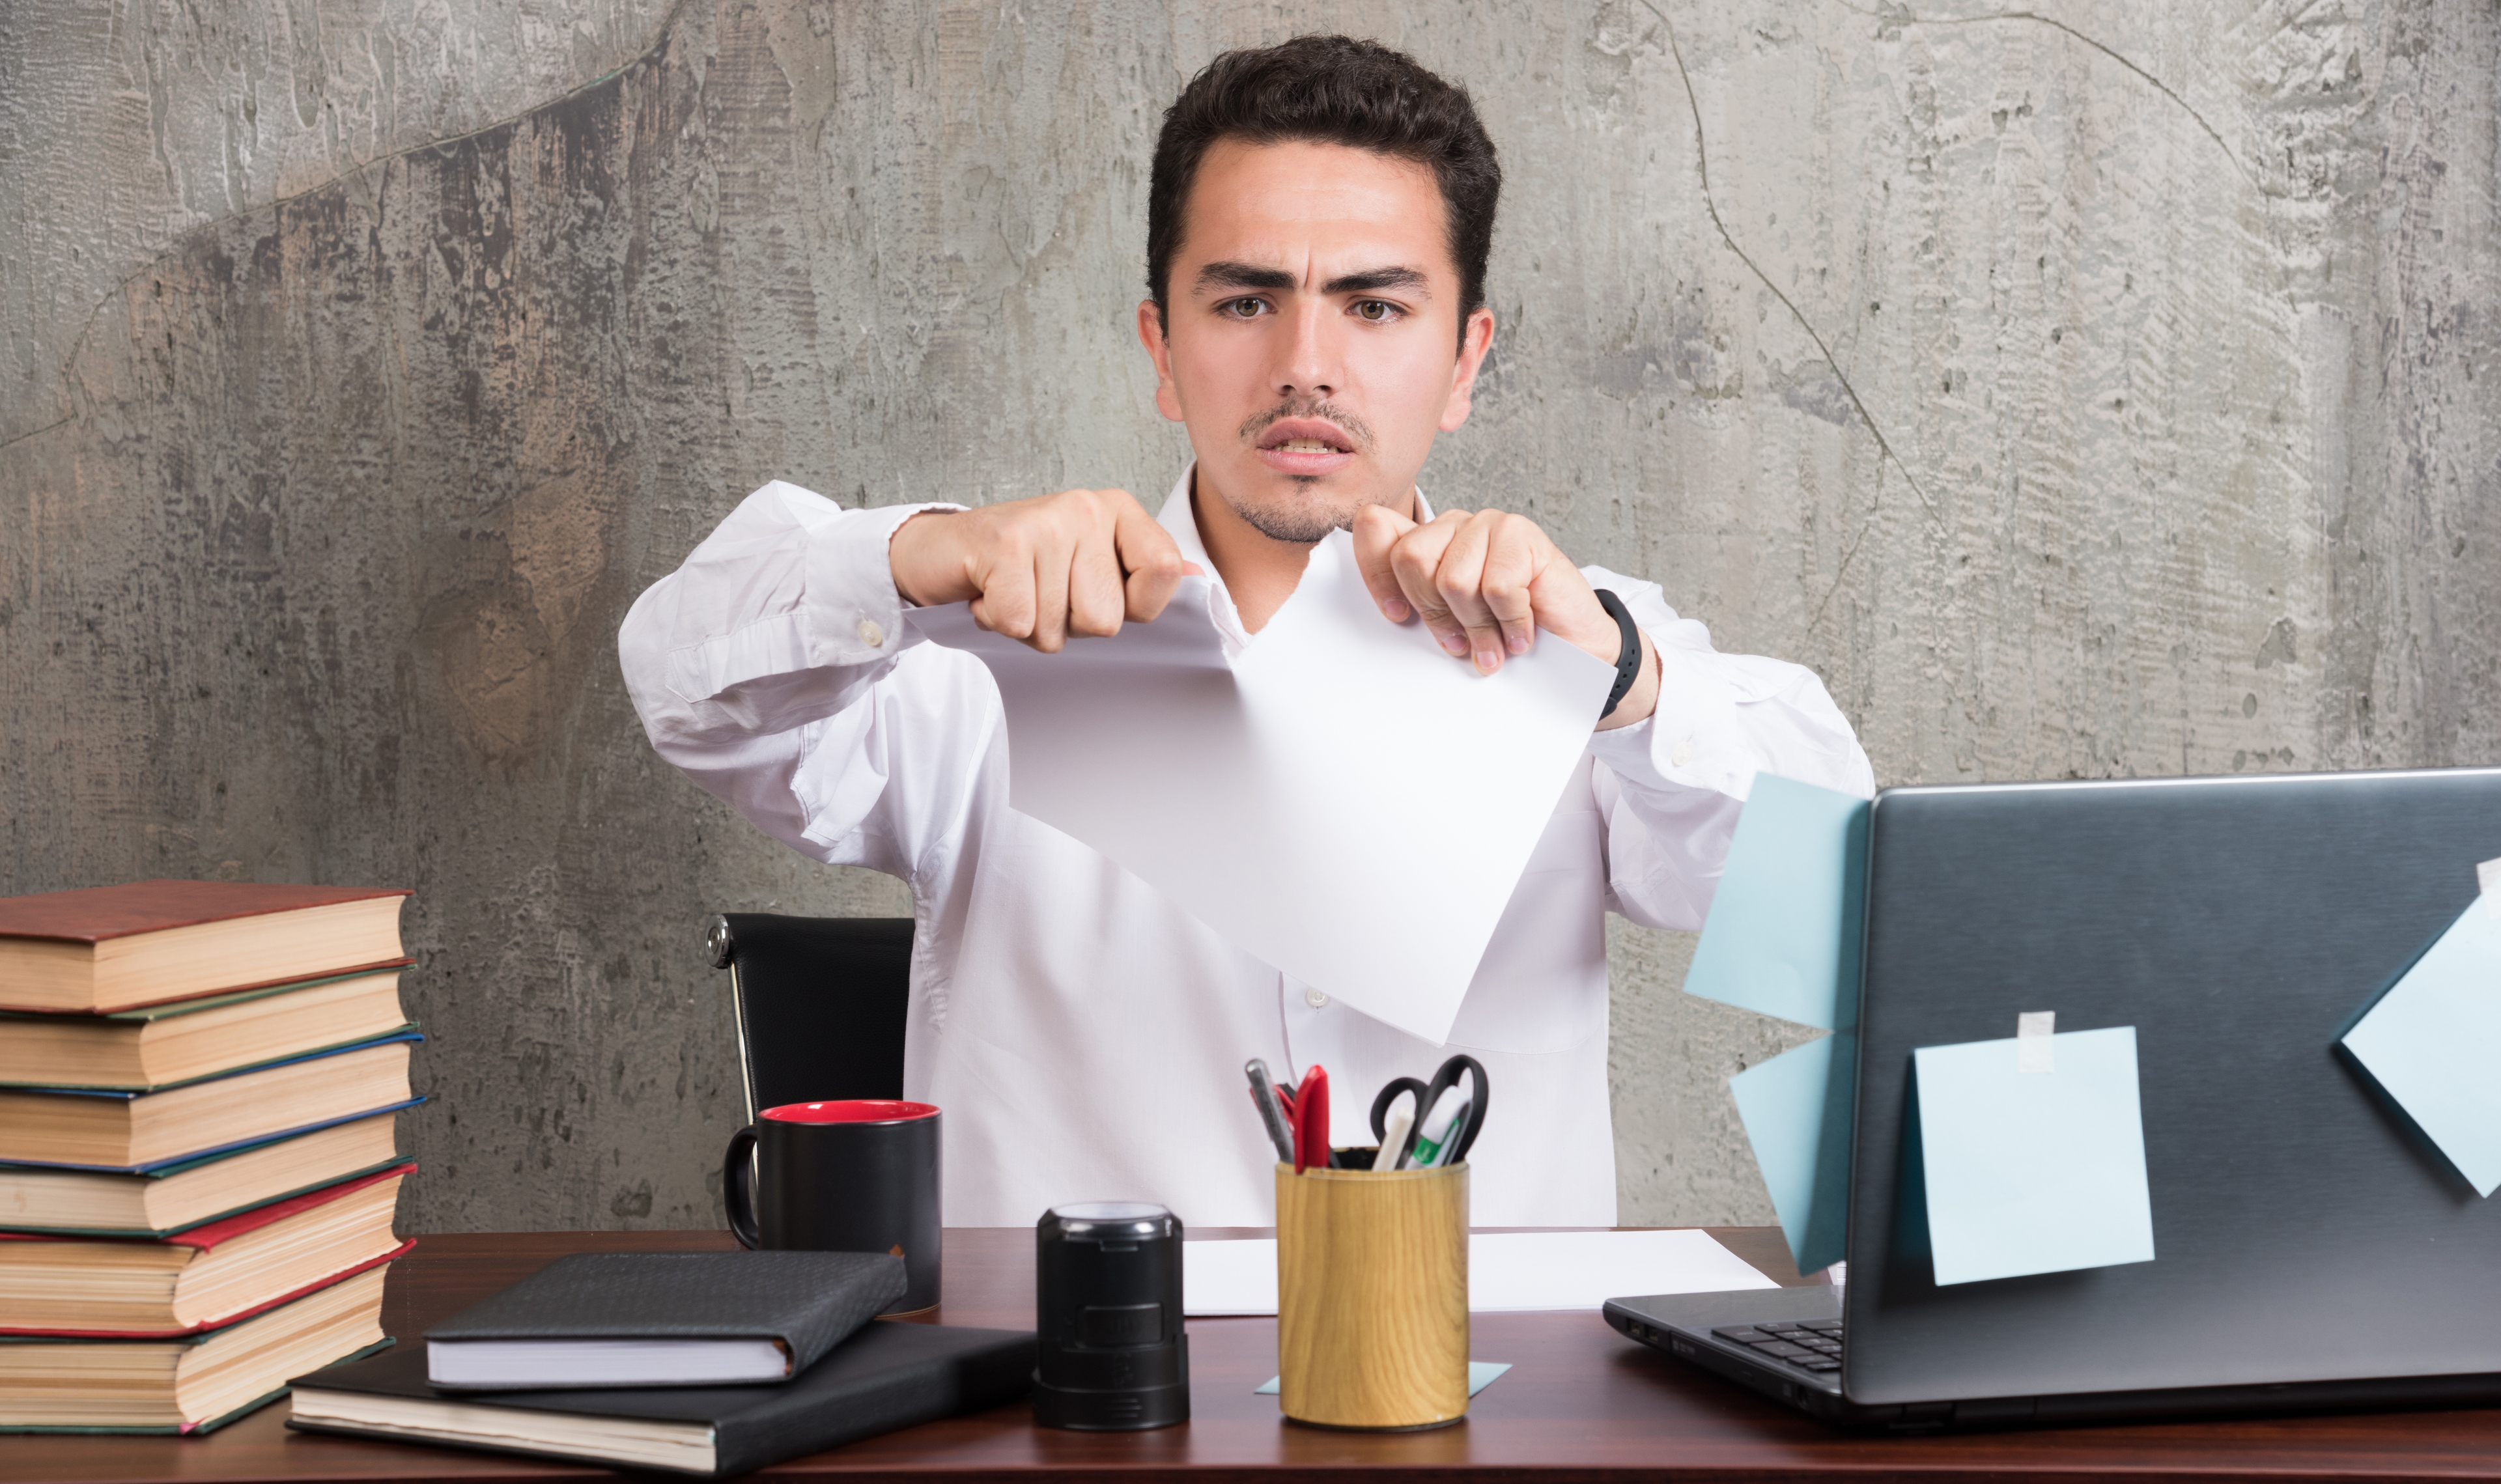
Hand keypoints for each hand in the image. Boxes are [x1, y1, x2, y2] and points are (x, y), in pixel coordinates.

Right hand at [889, 488, 1198, 650]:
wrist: (940, 553)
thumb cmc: (1020, 568)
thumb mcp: (1089, 567)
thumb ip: (1142, 574)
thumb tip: (1197, 580)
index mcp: (1117, 510)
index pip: (1163, 572)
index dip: (1133, 607)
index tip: (1094, 593)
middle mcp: (1086, 507)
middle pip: (1107, 618)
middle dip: (1069, 625)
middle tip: (1039, 593)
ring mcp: (1045, 521)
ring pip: (1060, 627)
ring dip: (1031, 625)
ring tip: (1013, 591)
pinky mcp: (1003, 544)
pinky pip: (1020, 622)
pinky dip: (997, 622)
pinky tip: (989, 593)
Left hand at [1350, 505, 1658, 727]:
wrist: (1575, 646)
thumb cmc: (1505, 636)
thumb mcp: (1449, 626)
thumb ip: (1419, 609)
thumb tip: (1391, 615)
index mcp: (1426, 542)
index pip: (1375, 527)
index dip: (1377, 573)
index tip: (1398, 617)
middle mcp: (1452, 526)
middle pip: (1411, 558)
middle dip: (1434, 612)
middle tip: (1461, 642)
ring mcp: (1488, 525)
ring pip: (1454, 580)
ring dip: (1478, 626)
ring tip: (1495, 645)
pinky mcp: (1522, 535)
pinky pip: (1497, 586)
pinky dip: (1511, 621)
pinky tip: (1522, 633)